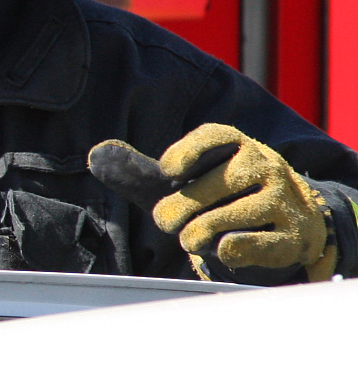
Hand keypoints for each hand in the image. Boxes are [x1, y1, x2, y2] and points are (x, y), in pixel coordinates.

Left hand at [90, 125, 336, 281]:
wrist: (285, 224)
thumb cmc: (220, 198)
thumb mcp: (181, 182)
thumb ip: (140, 172)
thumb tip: (96, 154)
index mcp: (236, 145)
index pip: (215, 136)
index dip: (187, 152)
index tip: (167, 171)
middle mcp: (264, 166)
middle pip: (218, 183)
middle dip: (181, 207)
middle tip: (165, 222)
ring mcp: (282, 200)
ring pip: (231, 216)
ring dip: (200, 232)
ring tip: (190, 238)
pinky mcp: (291, 235)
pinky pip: (252, 244)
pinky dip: (228, 251)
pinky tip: (222, 249)